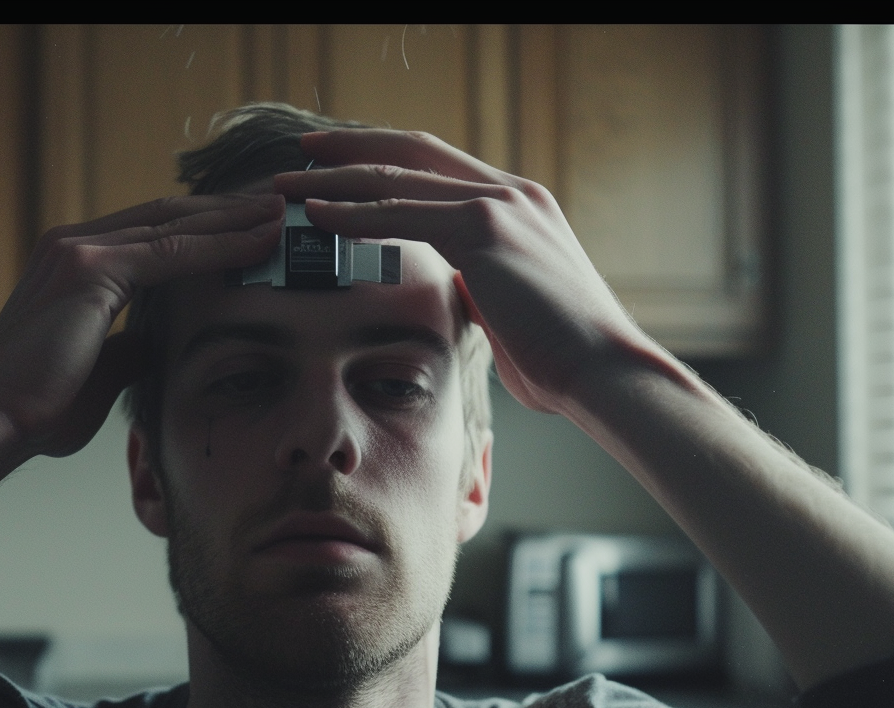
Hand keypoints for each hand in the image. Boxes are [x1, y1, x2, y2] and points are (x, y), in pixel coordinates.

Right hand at [0, 194, 283, 456]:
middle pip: (169, 214)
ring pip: (175, 223)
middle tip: (282, 206)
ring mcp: (78, 250)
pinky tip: (261, 242)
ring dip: (236, 217)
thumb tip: (157, 345)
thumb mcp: (98, 374)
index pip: (154, 232)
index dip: (207, 228)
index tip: (255, 230)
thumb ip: (127, 349)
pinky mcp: (89, 269)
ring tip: (285, 215)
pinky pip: (171, 250)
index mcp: (73, 264)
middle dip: (229, 210)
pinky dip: (221, 243)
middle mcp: (73, 243)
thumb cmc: (36, 410)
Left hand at [274, 130, 653, 415]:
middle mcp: (511, 191)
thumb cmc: (562, 360)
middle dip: (352, 149)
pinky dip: (354, 212)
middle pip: (413, 151)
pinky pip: (402, 211)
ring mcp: (501, 203)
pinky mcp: (487, 227)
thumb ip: (480, 287)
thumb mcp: (511, 310)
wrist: (605, 372)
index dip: (386, 161)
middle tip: (303, 152)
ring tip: (287, 185)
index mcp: (518, 206)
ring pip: (398, 176)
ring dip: (336, 179)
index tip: (340, 165)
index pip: (438, 167)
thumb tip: (455, 294)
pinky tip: (317, 215)